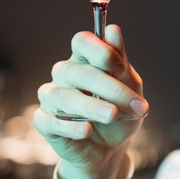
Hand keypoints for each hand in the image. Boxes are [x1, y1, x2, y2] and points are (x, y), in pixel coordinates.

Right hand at [33, 24, 148, 178]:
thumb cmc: (121, 111)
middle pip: (77, 71)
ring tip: (113, 115)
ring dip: (92, 107)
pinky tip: (87, 130)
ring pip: (64, 96)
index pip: (82, 41)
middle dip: (109, 87)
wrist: (111, 148)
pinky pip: (50, 121)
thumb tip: (113, 30)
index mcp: (85, 59)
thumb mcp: (130, 86)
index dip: (100, 51)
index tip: (120, 68)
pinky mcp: (44, 121)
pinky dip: (70, 127)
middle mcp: (65, 73)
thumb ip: (121, 61)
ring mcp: (51, 96)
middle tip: (135, 104)